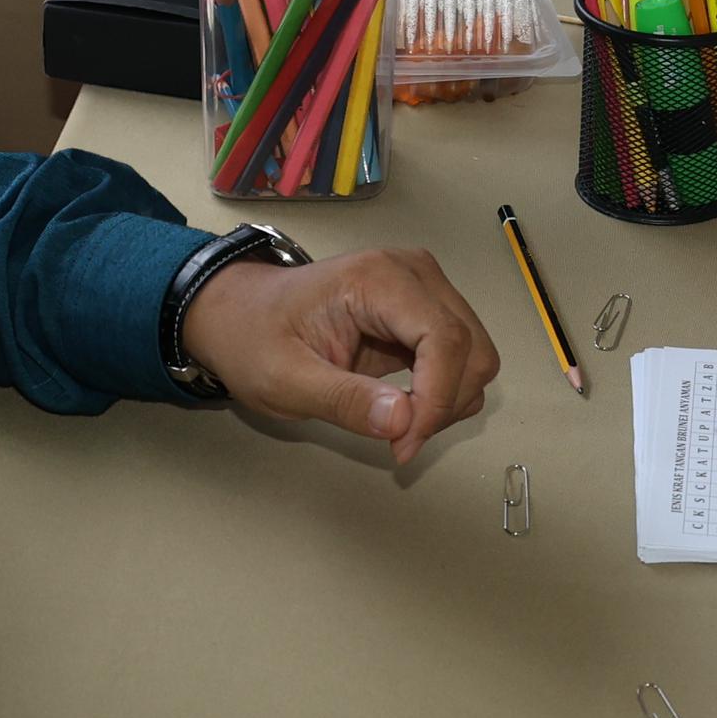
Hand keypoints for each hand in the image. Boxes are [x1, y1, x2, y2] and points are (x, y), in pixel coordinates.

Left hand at [180, 246, 501, 467]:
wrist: (241, 316)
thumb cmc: (254, 339)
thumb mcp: (286, 381)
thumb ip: (345, 401)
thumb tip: (404, 421)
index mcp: (378, 278)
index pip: (443, 338)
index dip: (437, 399)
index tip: (405, 444)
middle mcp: (413, 273)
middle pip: (470, 347)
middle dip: (444, 404)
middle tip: (399, 442)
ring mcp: (424, 289)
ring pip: (475, 355)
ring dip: (448, 402)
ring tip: (397, 425)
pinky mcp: (425, 310)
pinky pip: (460, 358)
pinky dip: (443, 393)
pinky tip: (403, 408)